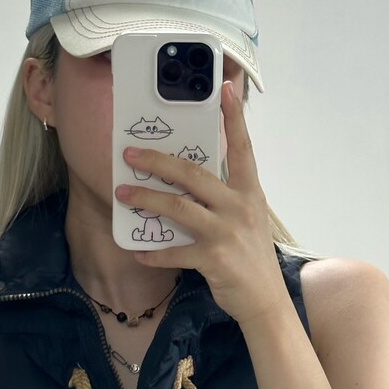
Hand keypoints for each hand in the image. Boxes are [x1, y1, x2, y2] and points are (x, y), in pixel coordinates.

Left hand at [113, 78, 287, 326]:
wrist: (265, 300)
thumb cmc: (251, 257)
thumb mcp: (248, 219)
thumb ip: (225, 197)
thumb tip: (188, 181)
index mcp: (249, 193)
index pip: (243, 148)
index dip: (233, 118)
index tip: (224, 88)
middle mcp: (239, 207)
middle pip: (193, 174)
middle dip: (158, 162)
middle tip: (130, 154)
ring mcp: (226, 233)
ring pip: (178, 208)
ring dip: (147, 200)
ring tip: (123, 194)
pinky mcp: (214, 259)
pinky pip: (175, 252)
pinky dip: (154, 253)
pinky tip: (138, 251)